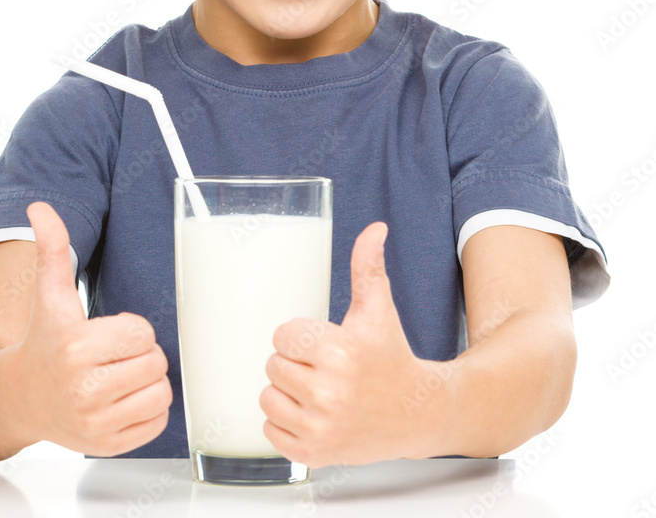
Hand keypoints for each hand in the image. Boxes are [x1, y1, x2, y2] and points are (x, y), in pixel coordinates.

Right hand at [9, 202, 171, 455]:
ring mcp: (95, 423)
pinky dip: (148, 409)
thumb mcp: (49, 294)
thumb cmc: (43, 339)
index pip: (142, 331)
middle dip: (141, 353)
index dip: (131, 328)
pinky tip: (120, 399)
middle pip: (155, 361)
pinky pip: (158, 422)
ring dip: (147, 381)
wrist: (17, 397)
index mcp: (74, 348)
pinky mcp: (107, 446)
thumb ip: (52, 248)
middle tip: (113, 355)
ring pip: (161, 391)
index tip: (107, 333)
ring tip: (118, 375)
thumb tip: (39, 207)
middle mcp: (83, 390)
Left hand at [260, 222, 440, 466]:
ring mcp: (320, 427)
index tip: (324, 343)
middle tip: (322, 368)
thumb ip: (368, 266)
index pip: (282, 335)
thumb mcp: (378, 309)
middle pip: (272, 365)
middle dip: (294, 363)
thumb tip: (375, 228)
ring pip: (268, 397)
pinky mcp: (313, 454)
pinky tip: (313, 414)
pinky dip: (285, 424)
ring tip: (317, 390)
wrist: (416, 413)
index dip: (301, 337)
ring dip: (286, 393)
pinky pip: (270, 431)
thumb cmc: (391, 356)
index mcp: (340, 352)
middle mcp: (329, 392)